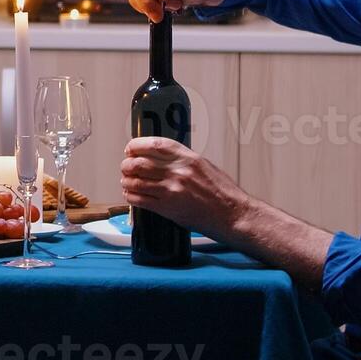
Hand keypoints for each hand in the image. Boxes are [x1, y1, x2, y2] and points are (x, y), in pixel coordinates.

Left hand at [120, 137, 246, 239]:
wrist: (234, 215)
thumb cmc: (224, 193)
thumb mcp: (205, 166)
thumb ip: (183, 161)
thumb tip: (162, 158)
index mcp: (188, 158)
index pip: (154, 144)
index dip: (137, 145)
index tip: (131, 149)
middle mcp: (178, 171)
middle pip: (140, 162)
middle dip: (127, 165)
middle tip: (125, 167)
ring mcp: (172, 190)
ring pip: (136, 181)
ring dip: (127, 181)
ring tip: (126, 182)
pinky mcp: (168, 208)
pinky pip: (140, 199)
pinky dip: (131, 197)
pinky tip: (131, 195)